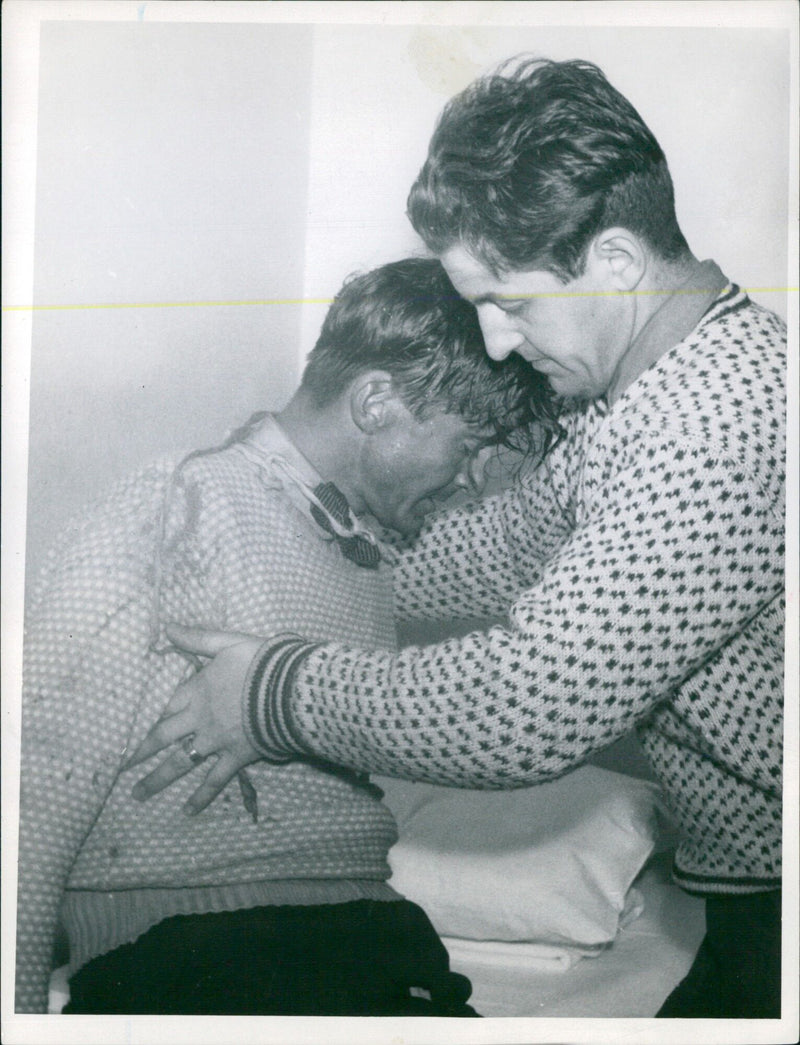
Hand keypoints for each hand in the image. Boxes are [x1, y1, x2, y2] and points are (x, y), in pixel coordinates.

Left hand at [126, 624, 266, 813]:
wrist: (287, 688)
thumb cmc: (260, 662)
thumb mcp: (227, 642)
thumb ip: (197, 638)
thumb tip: (167, 627)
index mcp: (197, 690)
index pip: (168, 705)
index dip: (152, 716)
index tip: (136, 728)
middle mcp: (199, 718)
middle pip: (163, 736)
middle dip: (141, 752)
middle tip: (121, 767)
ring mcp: (215, 740)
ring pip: (181, 762)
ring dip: (157, 779)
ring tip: (138, 795)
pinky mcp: (235, 756)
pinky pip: (214, 780)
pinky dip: (201, 796)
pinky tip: (187, 811)